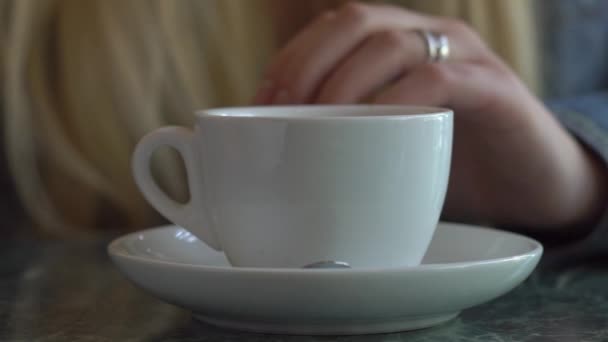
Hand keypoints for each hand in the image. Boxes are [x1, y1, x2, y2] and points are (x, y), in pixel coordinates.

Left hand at [254, 3, 606, 230]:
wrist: (529, 186)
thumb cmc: (449, 166)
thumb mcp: (388, 148)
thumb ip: (344, 140)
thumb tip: (279, 158)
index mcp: (396, 46)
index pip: (331, 29)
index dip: (289, 58)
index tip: (257, 102)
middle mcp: (426, 38)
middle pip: (354, 20)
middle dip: (305, 62)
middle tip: (280, 111)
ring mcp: (461, 58)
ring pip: (391, 41)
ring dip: (342, 81)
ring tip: (316, 121)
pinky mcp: (494, 89)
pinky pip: (438, 79)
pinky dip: (396, 99)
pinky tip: (373, 128)